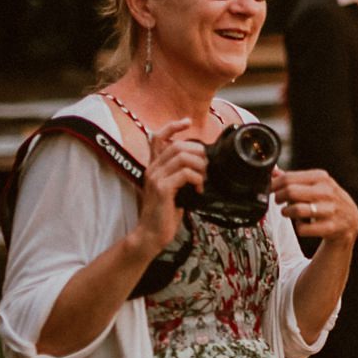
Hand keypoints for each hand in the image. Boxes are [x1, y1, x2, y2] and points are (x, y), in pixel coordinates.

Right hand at [132, 118, 206, 256]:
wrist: (151, 235)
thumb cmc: (165, 214)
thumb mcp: (174, 189)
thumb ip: (181, 175)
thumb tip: (203, 165)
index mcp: (154, 167)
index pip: (158, 137)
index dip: (173, 126)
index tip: (188, 122)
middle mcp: (152, 169)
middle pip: (178, 145)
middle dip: (198, 153)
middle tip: (206, 168)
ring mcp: (155, 178)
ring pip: (183, 156)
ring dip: (200, 166)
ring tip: (203, 179)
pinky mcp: (161, 188)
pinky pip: (185, 173)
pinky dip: (197, 179)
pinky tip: (199, 189)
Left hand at [271, 169, 357, 245]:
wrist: (350, 220)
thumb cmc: (327, 200)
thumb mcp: (315, 184)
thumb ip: (294, 178)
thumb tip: (273, 171)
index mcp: (322, 178)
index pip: (289, 178)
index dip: (274, 185)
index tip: (269, 190)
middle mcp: (327, 192)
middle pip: (290, 192)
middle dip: (278, 197)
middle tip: (278, 201)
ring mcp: (329, 210)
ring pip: (296, 210)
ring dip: (287, 212)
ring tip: (287, 212)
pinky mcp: (329, 227)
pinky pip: (303, 229)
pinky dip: (299, 227)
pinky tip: (303, 224)